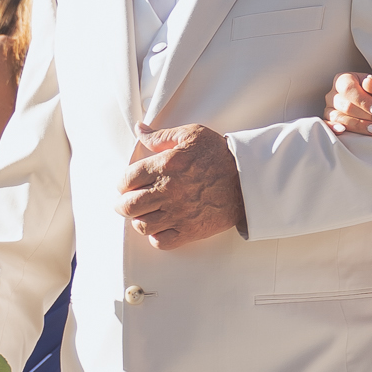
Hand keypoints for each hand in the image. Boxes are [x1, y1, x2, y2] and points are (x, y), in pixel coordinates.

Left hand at [117, 124, 245, 248]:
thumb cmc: (220, 155)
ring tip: (144, 216)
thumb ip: (161, 136)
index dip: (122, 184)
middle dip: (122, 205)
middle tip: (126, 204)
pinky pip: (161, 242)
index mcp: (164, 166)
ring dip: (139, 221)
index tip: (126, 186)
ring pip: (142, 225)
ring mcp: (179, 213)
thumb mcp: (190, 134)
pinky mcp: (191, 230)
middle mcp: (168, 191)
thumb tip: (139, 130)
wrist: (248, 179)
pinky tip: (161, 228)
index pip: (127, 179)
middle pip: (128, 206)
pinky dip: (156, 237)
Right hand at [326, 73, 371, 136]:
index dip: (364, 102)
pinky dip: (334, 129)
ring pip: (339, 118)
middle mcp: (333, 94)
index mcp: (344, 80)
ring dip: (359, 126)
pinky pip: (328, 126)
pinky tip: (343, 132)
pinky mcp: (330, 123)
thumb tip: (369, 82)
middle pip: (346, 106)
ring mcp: (330, 109)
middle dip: (368, 117)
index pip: (349, 89)